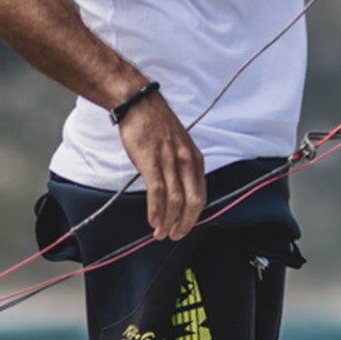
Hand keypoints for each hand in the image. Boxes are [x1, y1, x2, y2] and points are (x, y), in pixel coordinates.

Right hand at [115, 90, 206, 238]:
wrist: (139, 104)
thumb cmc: (156, 124)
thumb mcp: (179, 146)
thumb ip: (182, 167)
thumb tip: (179, 191)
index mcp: (195, 159)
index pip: (201, 195)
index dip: (194, 216)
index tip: (185, 227)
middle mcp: (186, 161)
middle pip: (192, 202)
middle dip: (185, 224)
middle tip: (175, 235)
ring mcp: (169, 161)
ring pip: (175, 200)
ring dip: (168, 221)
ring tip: (161, 233)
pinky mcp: (150, 161)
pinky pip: (157, 191)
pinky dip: (156, 210)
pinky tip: (153, 220)